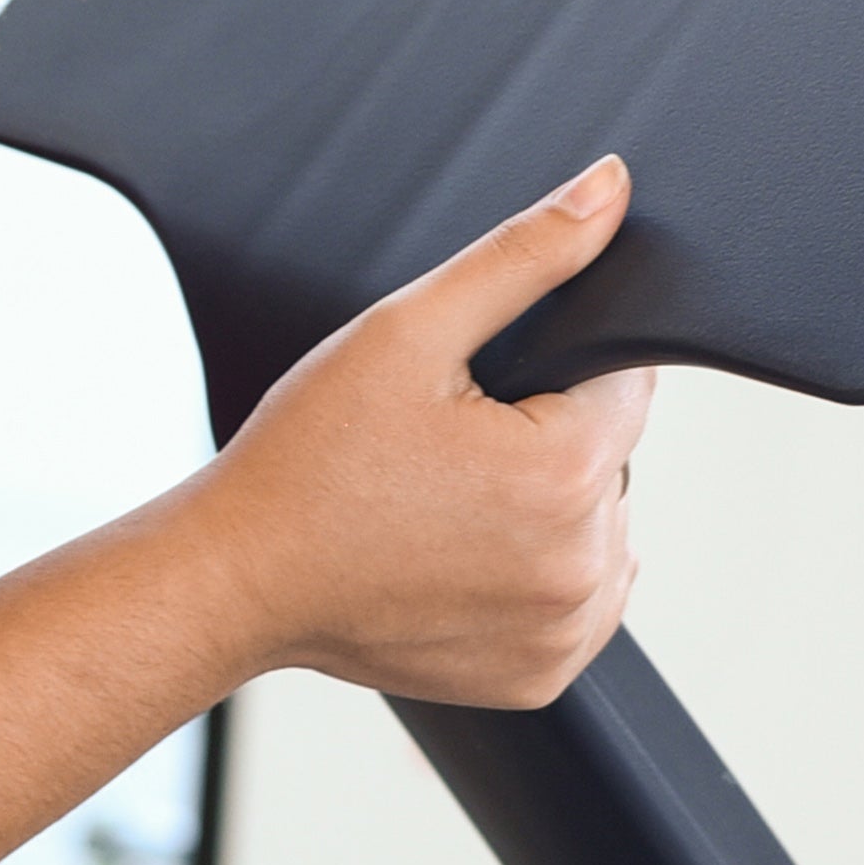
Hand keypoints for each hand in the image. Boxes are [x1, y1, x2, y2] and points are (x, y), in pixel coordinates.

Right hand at [196, 158, 653, 710]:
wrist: (239, 578)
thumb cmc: (308, 454)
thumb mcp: (408, 331)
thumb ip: (523, 256)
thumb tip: (613, 187)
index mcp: (569, 471)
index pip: (624, 383)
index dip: (547, 373)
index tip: (468, 396)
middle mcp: (586, 562)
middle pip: (609, 459)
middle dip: (545, 440)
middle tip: (439, 449)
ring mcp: (565, 629)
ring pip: (598, 528)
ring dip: (545, 509)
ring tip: (440, 505)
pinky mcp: (541, 676)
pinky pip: (574, 600)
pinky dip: (531, 576)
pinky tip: (454, 558)